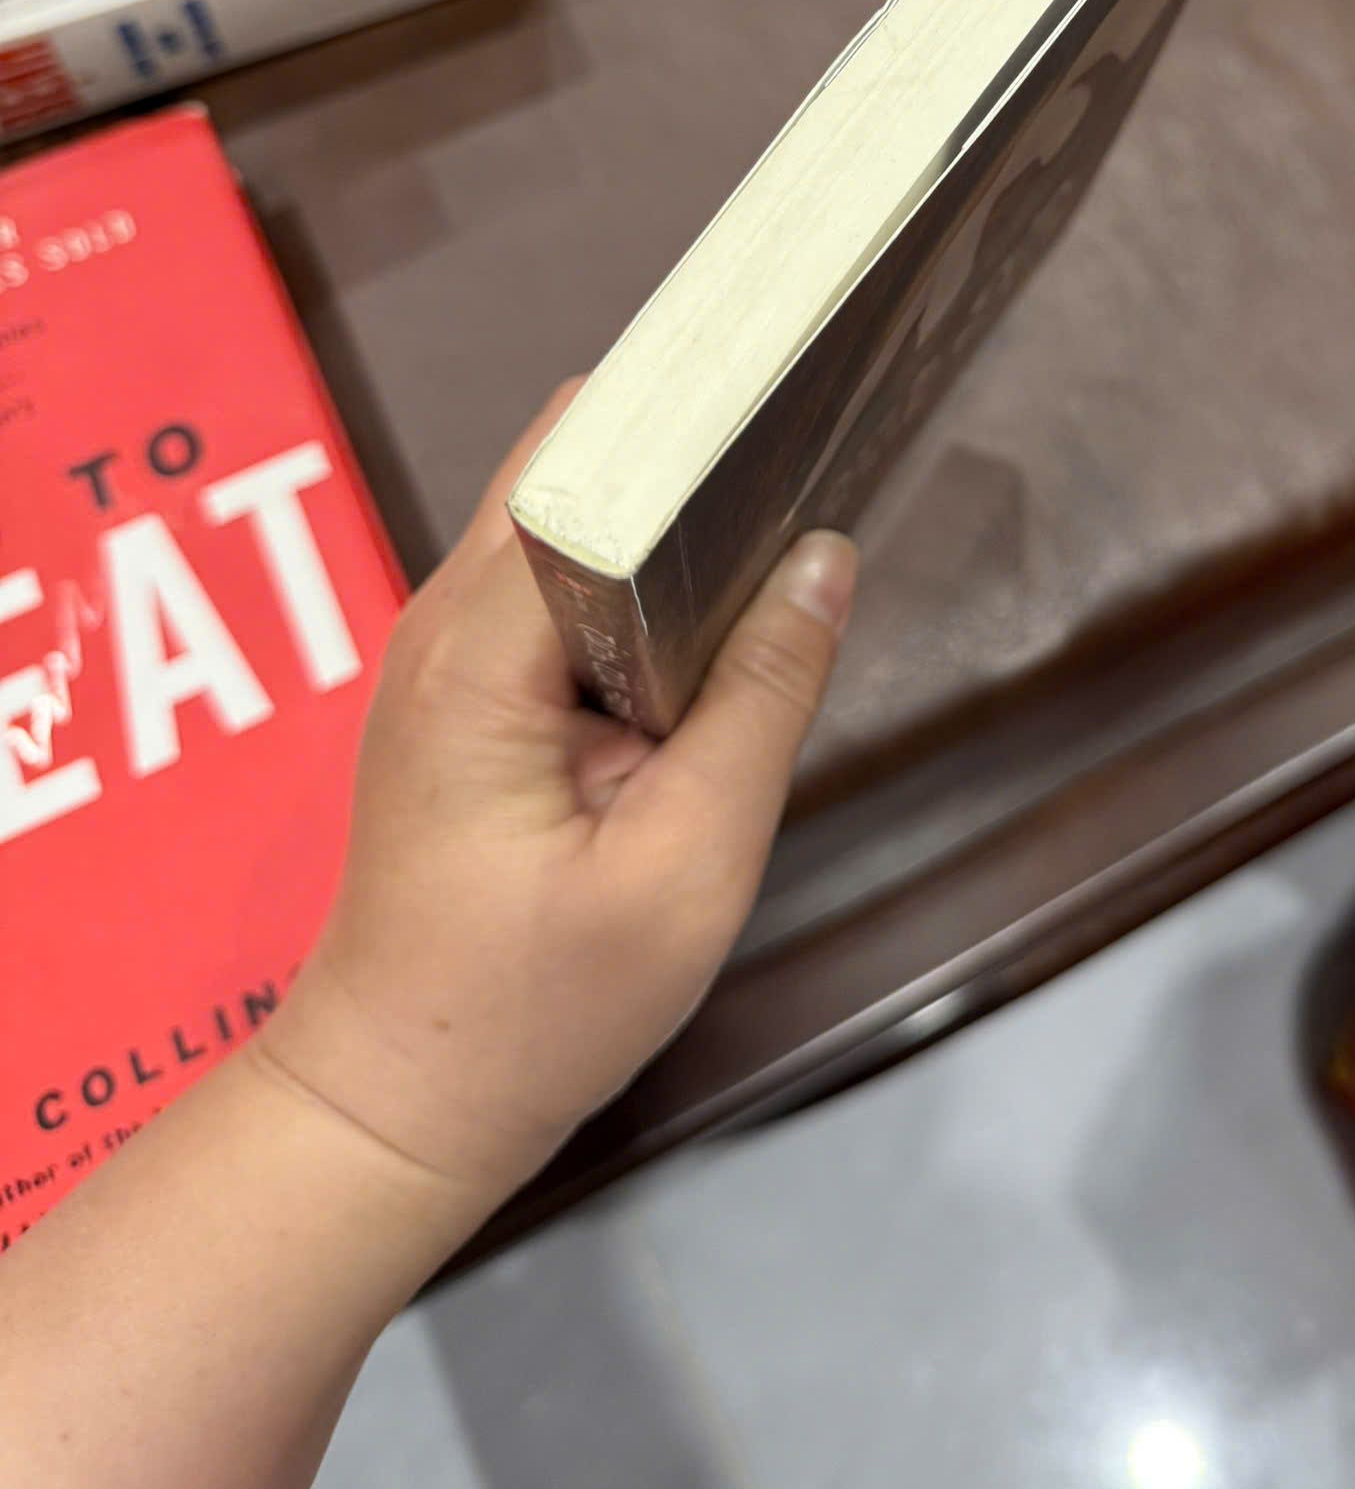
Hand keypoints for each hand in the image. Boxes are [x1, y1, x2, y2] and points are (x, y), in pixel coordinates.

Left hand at [251, 385, 856, 1215]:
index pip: (581, 465)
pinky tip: (722, 600)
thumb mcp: (687, 868)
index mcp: (481, 650)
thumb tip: (823, 557)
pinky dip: (640, 579)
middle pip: (570, 469)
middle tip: (815, 434)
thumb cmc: (535, 1008)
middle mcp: (445, 623)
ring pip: (568, 525)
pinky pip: (559, 590)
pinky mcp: (468, 694)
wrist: (398, 1108)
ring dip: (668, 516)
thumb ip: (761, 704)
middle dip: (689, 449)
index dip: (685, 415)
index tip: (787, 380)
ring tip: (788, 500)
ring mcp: (447, 656)